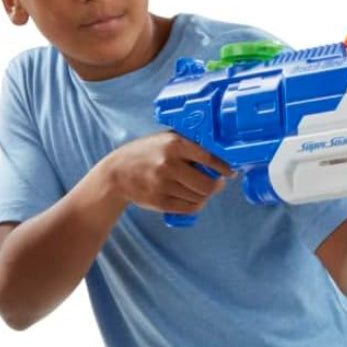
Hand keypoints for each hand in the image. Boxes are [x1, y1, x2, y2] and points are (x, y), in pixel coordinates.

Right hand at [103, 132, 231, 219]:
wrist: (116, 174)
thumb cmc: (144, 154)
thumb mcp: (164, 139)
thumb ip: (188, 144)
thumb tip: (217, 155)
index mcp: (174, 143)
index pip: (209, 158)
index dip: (224, 168)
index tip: (230, 172)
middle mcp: (169, 164)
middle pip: (207, 184)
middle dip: (216, 186)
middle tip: (217, 184)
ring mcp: (163, 185)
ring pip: (199, 197)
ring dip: (204, 195)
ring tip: (199, 189)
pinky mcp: (160, 202)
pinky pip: (189, 208)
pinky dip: (195, 205)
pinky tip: (193, 198)